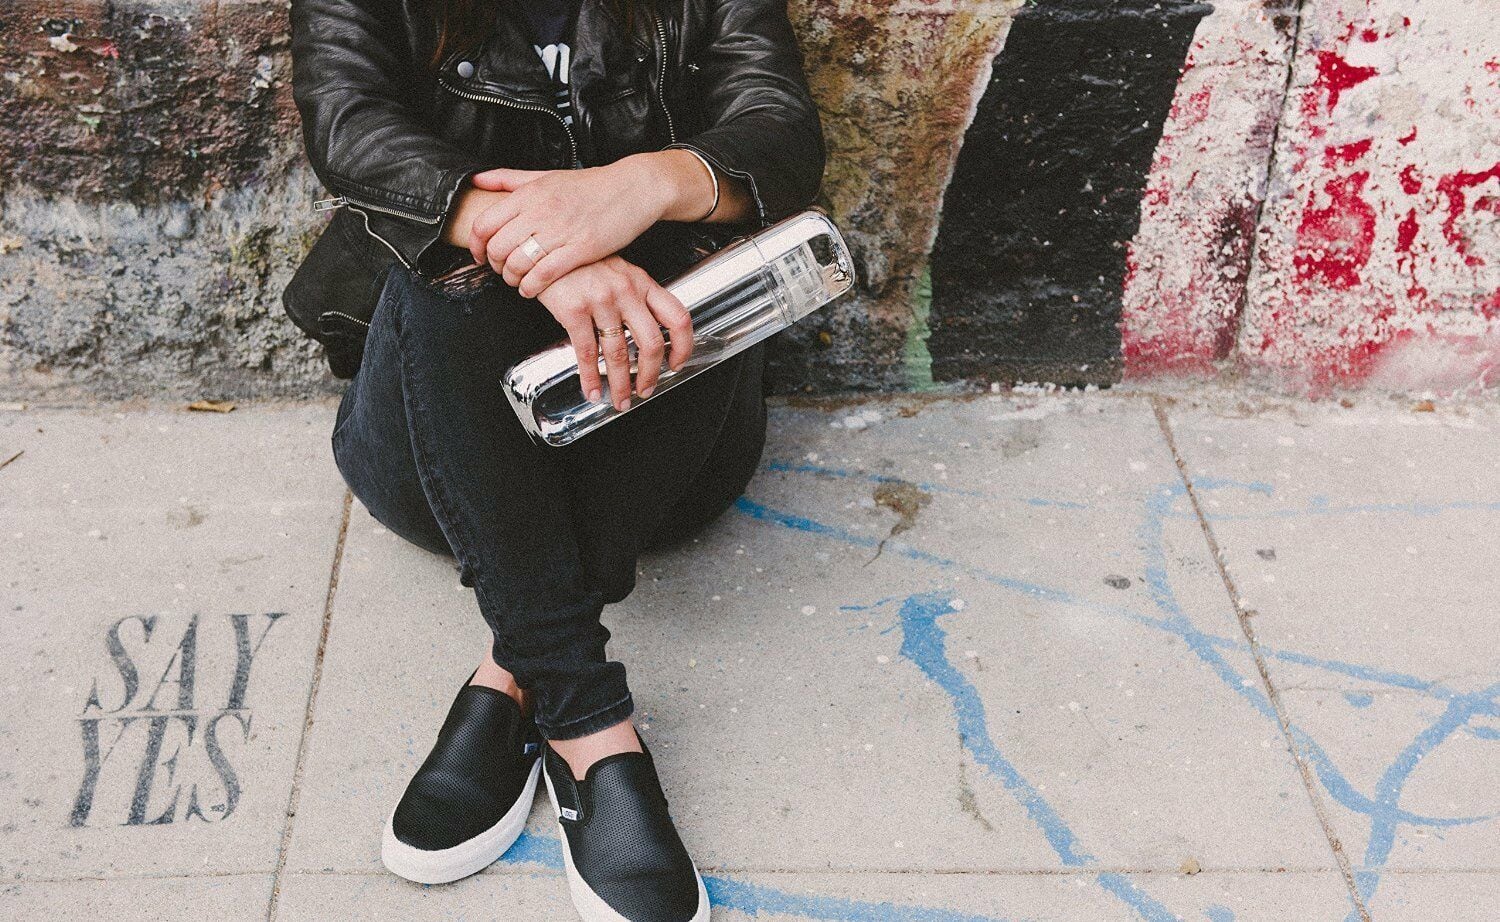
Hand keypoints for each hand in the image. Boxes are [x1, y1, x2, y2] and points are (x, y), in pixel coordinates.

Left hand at [466, 156, 670, 298]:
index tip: (480, 255)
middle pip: (498, 247)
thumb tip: (476, 179)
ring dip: (513, 279)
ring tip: (518, 281)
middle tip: (502, 271)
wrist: (633, 188)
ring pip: (519, 263)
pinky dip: (532, 287)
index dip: (476, 245)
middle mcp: (541, 210)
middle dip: (495, 266)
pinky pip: (545, 274)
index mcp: (530, 192)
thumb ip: (509, 179)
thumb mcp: (546, 176)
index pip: (484, 223)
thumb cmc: (590, 185)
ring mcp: (562, 230)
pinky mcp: (582, 248)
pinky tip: (531, 290)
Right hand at [536, 255, 693, 410]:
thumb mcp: (616, 270)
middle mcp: (626, 291)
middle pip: (651, 342)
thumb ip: (633, 296)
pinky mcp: (574, 309)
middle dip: (651, 374)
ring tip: (618, 399)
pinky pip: (587, 352)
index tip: (676, 363)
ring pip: (619, 353)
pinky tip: (591, 390)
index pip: (676, 316)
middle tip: (645, 389)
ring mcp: (601, 300)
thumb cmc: (579, 261)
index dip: (682, 346)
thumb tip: (643, 331)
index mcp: (642, 282)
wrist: (542, 247)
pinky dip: (590, 378)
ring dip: (620, 384)